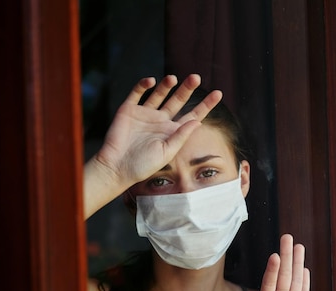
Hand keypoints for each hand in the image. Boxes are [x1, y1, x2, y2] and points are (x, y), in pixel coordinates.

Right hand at [94, 74, 222, 187]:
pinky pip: (137, 93)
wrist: (117, 167)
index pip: (192, 115)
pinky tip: (151, 81)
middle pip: (178, 100)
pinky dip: (143, 85)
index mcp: (172, 132)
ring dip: (167, 85)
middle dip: (187, 89)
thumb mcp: (166, 152)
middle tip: (196, 77)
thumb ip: (181, 136)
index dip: (205, 104)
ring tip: (173, 79)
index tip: (218, 93)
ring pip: (159, 94)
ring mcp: (145, 114)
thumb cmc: (143, 165)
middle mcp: (160, 121)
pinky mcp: (129, 110)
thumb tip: (198, 122)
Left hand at [248, 234, 310, 290]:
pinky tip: (305, 270)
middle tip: (287, 237)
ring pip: (296, 281)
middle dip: (286, 256)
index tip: (276, 254)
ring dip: (297, 264)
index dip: (273, 269)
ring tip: (299, 247)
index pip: (270, 282)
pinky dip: (306, 283)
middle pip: (284, 275)